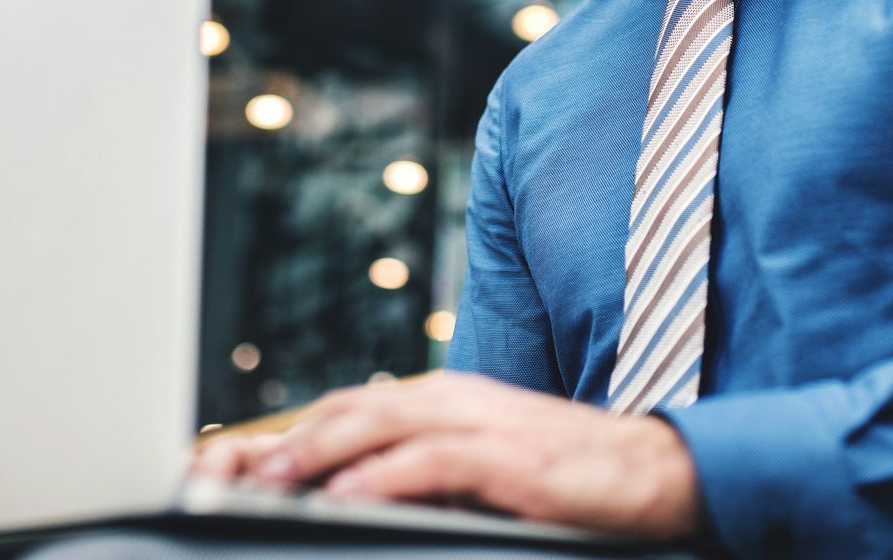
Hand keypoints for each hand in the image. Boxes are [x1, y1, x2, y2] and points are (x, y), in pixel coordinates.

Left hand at [192, 373, 701, 539]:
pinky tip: (347, 495)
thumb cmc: (569, 474)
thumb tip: (361, 493)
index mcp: (448, 398)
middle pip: (353, 408)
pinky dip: (382, 476)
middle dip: (292, 439)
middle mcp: (457, 399)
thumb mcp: (487, 463)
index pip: (355, 406)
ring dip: (319, 450)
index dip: (299, 430)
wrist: (653, 470)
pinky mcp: (509, 457)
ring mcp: (484, 423)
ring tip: (273, 480)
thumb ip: (429, 468)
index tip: (249, 463)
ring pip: (381, 424)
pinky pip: (431, 461)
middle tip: (238, 474)